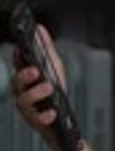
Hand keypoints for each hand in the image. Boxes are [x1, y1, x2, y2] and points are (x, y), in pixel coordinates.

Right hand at [11, 24, 66, 139]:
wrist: (61, 120)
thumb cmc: (54, 93)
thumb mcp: (53, 67)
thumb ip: (46, 48)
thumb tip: (40, 29)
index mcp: (26, 78)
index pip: (18, 65)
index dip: (17, 57)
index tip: (19, 49)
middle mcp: (23, 92)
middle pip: (17, 82)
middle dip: (24, 75)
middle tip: (35, 71)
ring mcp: (28, 107)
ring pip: (24, 100)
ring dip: (36, 93)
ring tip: (49, 87)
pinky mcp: (36, 120)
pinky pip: (37, 119)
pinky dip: (45, 115)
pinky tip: (52, 112)